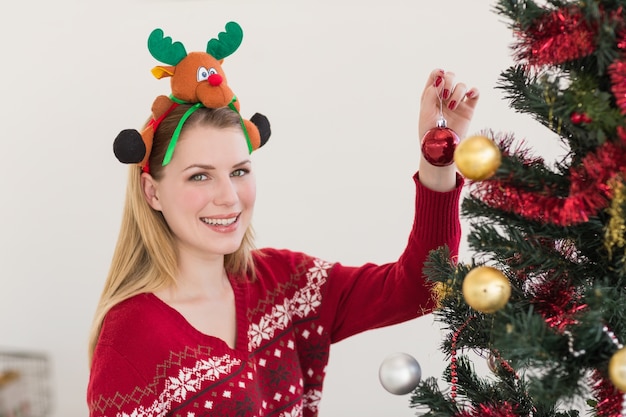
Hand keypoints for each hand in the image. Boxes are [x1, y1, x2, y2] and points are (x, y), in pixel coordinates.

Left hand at [418, 69, 479, 190]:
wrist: (441, 148)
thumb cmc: (429, 132)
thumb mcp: (425, 112)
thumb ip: (431, 94)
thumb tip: (440, 78)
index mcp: (431, 96)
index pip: (435, 76)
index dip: (438, 73)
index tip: (440, 76)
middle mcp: (444, 97)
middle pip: (450, 77)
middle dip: (449, 82)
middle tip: (445, 96)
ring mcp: (457, 102)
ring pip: (462, 85)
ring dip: (457, 92)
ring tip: (452, 106)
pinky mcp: (468, 109)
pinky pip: (475, 94)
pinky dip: (474, 90)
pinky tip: (469, 95)